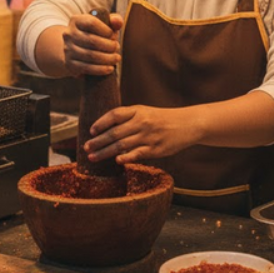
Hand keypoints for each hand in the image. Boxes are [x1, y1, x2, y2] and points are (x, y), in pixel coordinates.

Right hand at [62, 12, 122, 76]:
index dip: (106, 30)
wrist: (76, 50)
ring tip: (116, 58)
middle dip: (109, 46)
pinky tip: (110, 68)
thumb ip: (114, 20)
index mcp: (76, 20)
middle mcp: (68, 34)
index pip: (92, 23)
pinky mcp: (69, 64)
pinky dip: (101, 69)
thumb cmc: (95, 34)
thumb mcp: (104, 24)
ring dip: (107, 58)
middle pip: (92, 40)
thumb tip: (118, 22)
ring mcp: (67, 50)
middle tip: (117, 48)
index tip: (113, 36)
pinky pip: (86, 68)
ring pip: (90, 55)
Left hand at [84, 105, 198, 163]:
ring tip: (93, 157)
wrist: (187, 124)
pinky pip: (137, 154)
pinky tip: (117, 161)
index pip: (115, 114)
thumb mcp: (145, 112)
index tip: (91, 131)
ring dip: (105, 152)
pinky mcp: (156, 149)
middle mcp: (142, 122)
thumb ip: (128, 118)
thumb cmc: (162, 119)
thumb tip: (105, 128)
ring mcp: (148, 136)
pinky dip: (126, 157)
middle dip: (98, 141)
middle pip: (114, 132)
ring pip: (122, 145)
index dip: (101, 123)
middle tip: (86, 148)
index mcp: (138, 111)